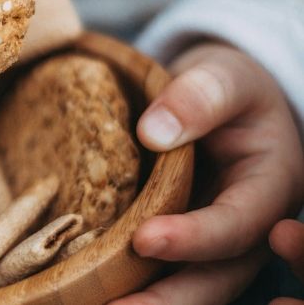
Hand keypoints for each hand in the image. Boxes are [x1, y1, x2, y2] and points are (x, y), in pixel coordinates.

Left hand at [110, 43, 303, 303]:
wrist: (218, 99)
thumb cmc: (226, 87)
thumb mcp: (222, 76)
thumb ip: (198, 97)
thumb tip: (153, 133)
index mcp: (268, 186)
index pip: (237, 224)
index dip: (196, 238)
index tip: (146, 239)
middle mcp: (247, 227)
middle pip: (216, 278)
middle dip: (168, 300)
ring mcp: (213, 241)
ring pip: (188, 288)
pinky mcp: (181, 244)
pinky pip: (161, 275)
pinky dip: (131, 288)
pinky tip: (89, 294)